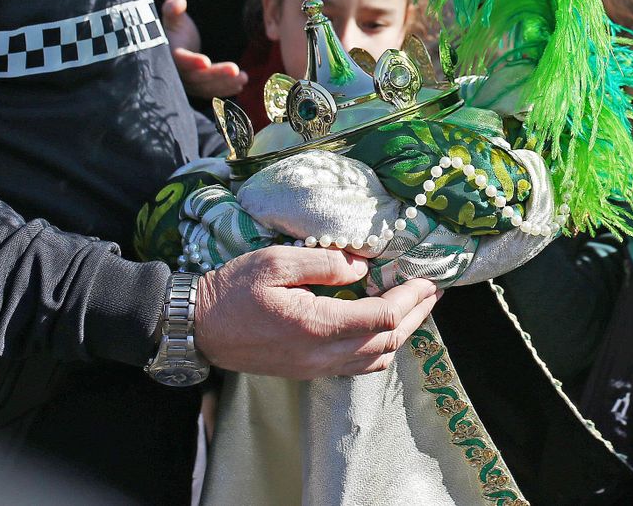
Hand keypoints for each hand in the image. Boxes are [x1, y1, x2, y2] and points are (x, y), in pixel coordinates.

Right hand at [161, 0, 246, 99]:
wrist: (176, 46)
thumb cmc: (176, 29)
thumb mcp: (173, 17)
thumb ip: (173, 9)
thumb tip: (178, 2)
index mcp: (170, 54)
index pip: (180, 60)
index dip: (192, 61)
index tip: (206, 61)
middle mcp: (177, 72)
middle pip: (197, 77)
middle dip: (217, 74)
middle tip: (236, 70)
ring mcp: (187, 83)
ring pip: (206, 87)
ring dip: (225, 84)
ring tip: (244, 78)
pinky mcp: (197, 88)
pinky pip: (211, 92)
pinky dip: (225, 90)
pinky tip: (241, 85)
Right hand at [194, 246, 438, 378]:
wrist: (198, 327)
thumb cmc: (232, 290)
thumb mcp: (276, 261)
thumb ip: (324, 262)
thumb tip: (362, 266)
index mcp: (317, 326)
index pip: (382, 318)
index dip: (410, 299)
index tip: (428, 279)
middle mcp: (321, 355)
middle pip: (386, 343)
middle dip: (416, 316)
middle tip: (434, 292)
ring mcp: (315, 367)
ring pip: (375, 360)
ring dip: (402, 335)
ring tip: (415, 308)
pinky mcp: (307, 370)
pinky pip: (356, 367)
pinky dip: (379, 349)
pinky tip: (382, 329)